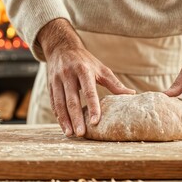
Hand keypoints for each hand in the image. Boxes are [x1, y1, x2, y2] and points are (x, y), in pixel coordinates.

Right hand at [39, 19, 134, 136]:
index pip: (89, 91)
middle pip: (72, 100)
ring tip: (70, 134)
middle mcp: (68, 74)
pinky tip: (63, 126)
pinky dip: (58, 115)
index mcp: (84, 70)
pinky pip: (53, 102)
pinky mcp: (50, 85)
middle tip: (81, 133)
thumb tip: (132, 94)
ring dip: (64, 120)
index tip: (95, 121)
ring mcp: (57, 80)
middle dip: (76, 118)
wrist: (61, 48)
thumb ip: (115, 83)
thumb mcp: (101, 69)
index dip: (92, 106)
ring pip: (59, 103)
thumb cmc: (86, 61)